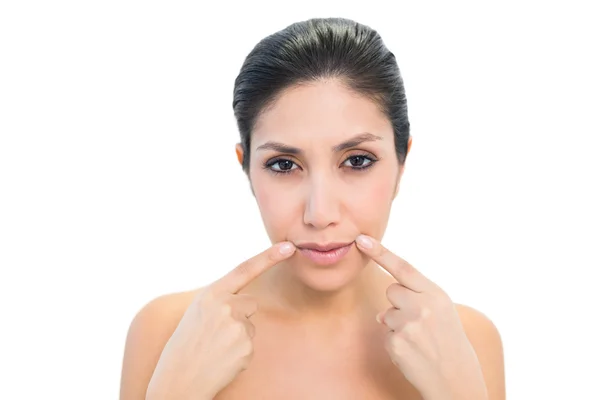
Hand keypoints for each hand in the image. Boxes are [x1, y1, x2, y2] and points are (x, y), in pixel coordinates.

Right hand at [146, 241, 295, 399]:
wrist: (178, 379)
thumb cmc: (185, 345)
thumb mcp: (197, 312)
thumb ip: (220, 300)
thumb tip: (246, 300)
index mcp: (211, 294)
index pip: (245, 269)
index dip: (269, 256)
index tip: (289, 246)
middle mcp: (225, 305)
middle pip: (250, 303)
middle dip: (240, 316)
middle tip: (215, 335)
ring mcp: (237, 326)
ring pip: (249, 326)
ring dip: (237, 337)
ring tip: (214, 349)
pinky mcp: (246, 346)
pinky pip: (249, 346)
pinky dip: (239, 354)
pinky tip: (222, 360)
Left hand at [355, 234, 487, 399]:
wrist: (458, 380)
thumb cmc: (450, 343)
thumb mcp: (443, 311)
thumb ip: (417, 298)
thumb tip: (383, 310)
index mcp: (436, 294)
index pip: (403, 267)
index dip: (380, 252)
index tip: (361, 240)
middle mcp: (422, 306)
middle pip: (392, 291)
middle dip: (399, 303)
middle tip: (420, 323)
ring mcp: (408, 325)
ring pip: (386, 313)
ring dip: (397, 325)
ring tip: (419, 340)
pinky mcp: (396, 343)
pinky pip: (385, 334)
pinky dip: (395, 343)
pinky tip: (413, 352)